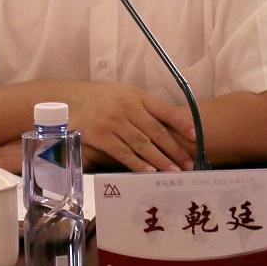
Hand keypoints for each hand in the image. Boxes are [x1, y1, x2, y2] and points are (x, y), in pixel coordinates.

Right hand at [66, 82, 194, 172]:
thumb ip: (144, 108)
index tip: (195, 136)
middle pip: (156, 131)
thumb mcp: (124, 94)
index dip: (181, 123)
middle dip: (174, 149)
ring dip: (160, 159)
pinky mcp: (102, 136)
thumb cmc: (102, 98)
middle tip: (188, 163)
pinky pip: (123, 152)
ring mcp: (114, 122)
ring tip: (174, 171)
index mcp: (137, 96)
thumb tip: (169, 126)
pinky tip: (149, 172)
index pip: (164, 110)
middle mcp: (128, 108)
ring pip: (142, 143)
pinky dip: (137, 163)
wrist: (71, 100)